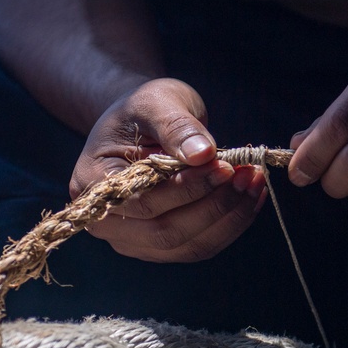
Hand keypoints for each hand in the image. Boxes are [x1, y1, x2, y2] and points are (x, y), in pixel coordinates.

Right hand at [70, 78, 265, 262]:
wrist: (144, 125)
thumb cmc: (144, 111)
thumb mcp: (156, 101)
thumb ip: (176, 126)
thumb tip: (203, 155)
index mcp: (92, 185)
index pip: (144, 202)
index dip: (188, 189)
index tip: (225, 166)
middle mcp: (107, 223)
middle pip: (166, 232)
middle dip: (214, 205)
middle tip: (249, 174)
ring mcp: (135, 241)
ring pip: (188, 245)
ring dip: (229, 218)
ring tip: (255, 182)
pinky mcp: (163, 247)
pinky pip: (201, 245)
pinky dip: (231, 224)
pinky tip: (251, 197)